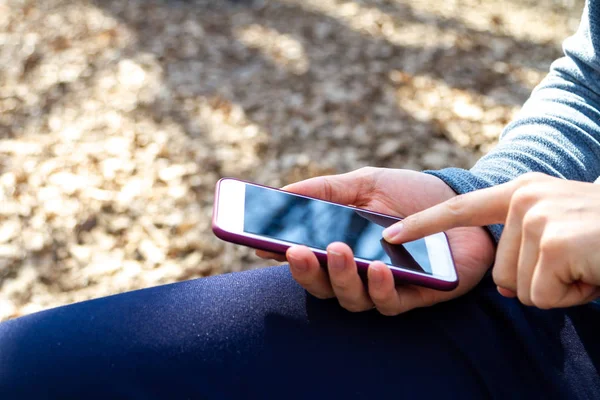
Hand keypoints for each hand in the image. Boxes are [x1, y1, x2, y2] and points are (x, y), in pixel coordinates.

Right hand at [256, 167, 494, 314]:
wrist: (463, 201)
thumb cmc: (411, 195)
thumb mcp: (365, 183)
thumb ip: (325, 190)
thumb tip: (281, 194)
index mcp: (341, 248)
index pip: (305, 258)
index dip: (281, 255)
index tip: (258, 242)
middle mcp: (358, 272)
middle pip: (322, 286)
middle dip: (307, 271)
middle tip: (296, 250)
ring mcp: (385, 286)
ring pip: (352, 298)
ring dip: (341, 277)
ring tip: (338, 251)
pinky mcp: (415, 296)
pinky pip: (390, 303)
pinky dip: (382, 288)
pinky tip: (380, 267)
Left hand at [384, 172, 599, 308]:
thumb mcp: (561, 228)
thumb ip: (523, 245)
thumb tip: (506, 290)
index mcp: (522, 192)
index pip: (460, 209)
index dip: (422, 225)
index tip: (388, 234)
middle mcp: (524, 198)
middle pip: (499, 275)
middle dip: (540, 283)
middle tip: (578, 261)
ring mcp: (537, 217)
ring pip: (522, 289)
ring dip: (560, 289)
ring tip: (588, 262)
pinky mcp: (553, 241)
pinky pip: (543, 296)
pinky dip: (573, 296)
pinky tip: (593, 271)